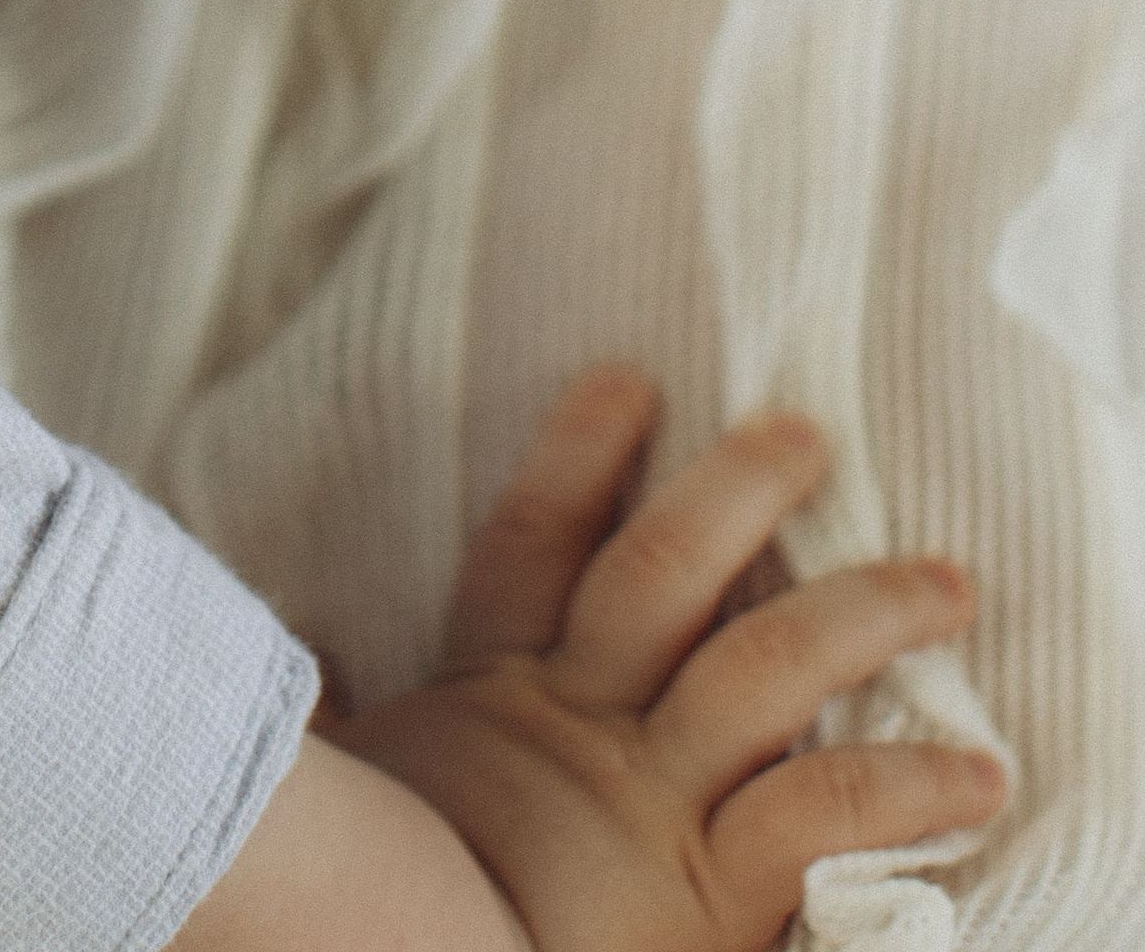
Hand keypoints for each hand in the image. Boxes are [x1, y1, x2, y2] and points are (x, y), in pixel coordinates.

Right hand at [344, 367, 1010, 951]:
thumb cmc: (374, 901)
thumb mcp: (349, 800)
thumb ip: (340, 727)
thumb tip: (301, 644)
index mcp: (490, 699)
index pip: (532, 545)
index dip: (579, 456)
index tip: (631, 378)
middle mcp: (581, 727)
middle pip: (663, 575)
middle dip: (735, 493)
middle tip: (804, 432)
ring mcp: (651, 800)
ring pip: (766, 669)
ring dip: (862, 616)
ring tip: (946, 582)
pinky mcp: (711, 887)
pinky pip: (822, 811)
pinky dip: (906, 789)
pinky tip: (977, 773)